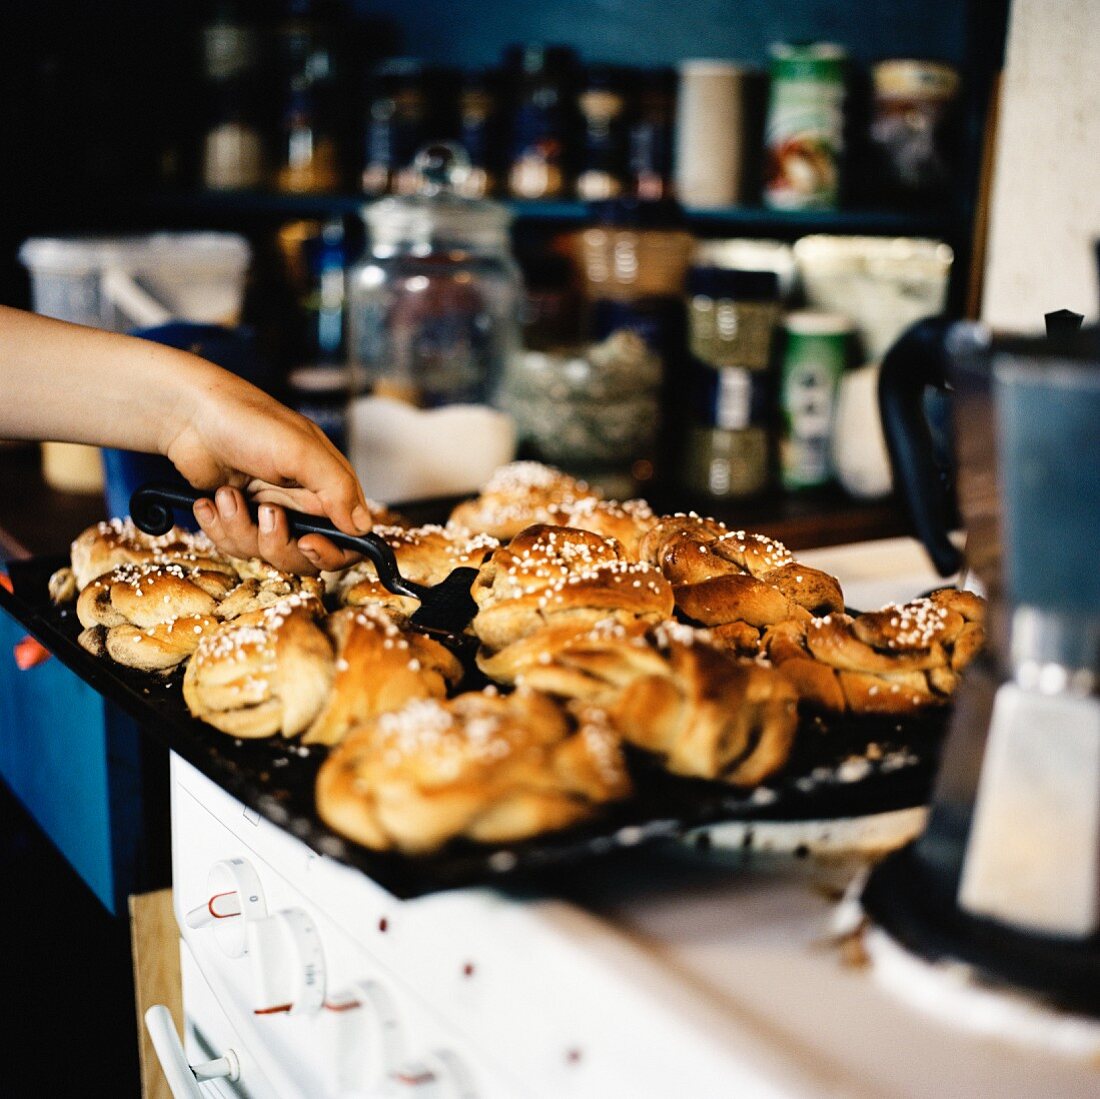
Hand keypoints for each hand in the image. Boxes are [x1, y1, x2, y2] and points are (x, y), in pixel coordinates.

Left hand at [162, 366, 370, 573]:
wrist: (188, 415)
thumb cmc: (248, 422)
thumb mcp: (301, 452)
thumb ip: (337, 489)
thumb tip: (364, 527)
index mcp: (329, 488)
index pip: (349, 540)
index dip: (331, 552)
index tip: (307, 543)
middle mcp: (303, 504)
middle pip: (304, 557)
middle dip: (278, 542)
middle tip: (263, 512)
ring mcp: (269, 512)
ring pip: (265, 554)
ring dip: (240, 528)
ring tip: (229, 494)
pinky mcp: (238, 518)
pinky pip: (235, 545)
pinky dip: (219, 526)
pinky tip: (211, 500)